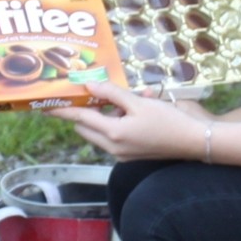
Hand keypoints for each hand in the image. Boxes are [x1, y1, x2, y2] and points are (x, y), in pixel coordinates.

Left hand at [55, 79, 203, 160]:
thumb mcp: (139, 102)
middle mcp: (113, 147)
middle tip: (90, 93)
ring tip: (124, 99)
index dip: (62, 110)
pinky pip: (114, 137)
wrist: (194, 142)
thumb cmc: (169, 121)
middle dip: (85, 110)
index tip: (46, 104)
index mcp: (113, 133)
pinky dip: (116, 123)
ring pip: (100, 132)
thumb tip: (90, 85)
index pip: (80, 118)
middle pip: (86, 127)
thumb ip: (113, 93)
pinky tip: (135, 109)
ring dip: (104, 115)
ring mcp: (121, 154)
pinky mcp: (130, 155)